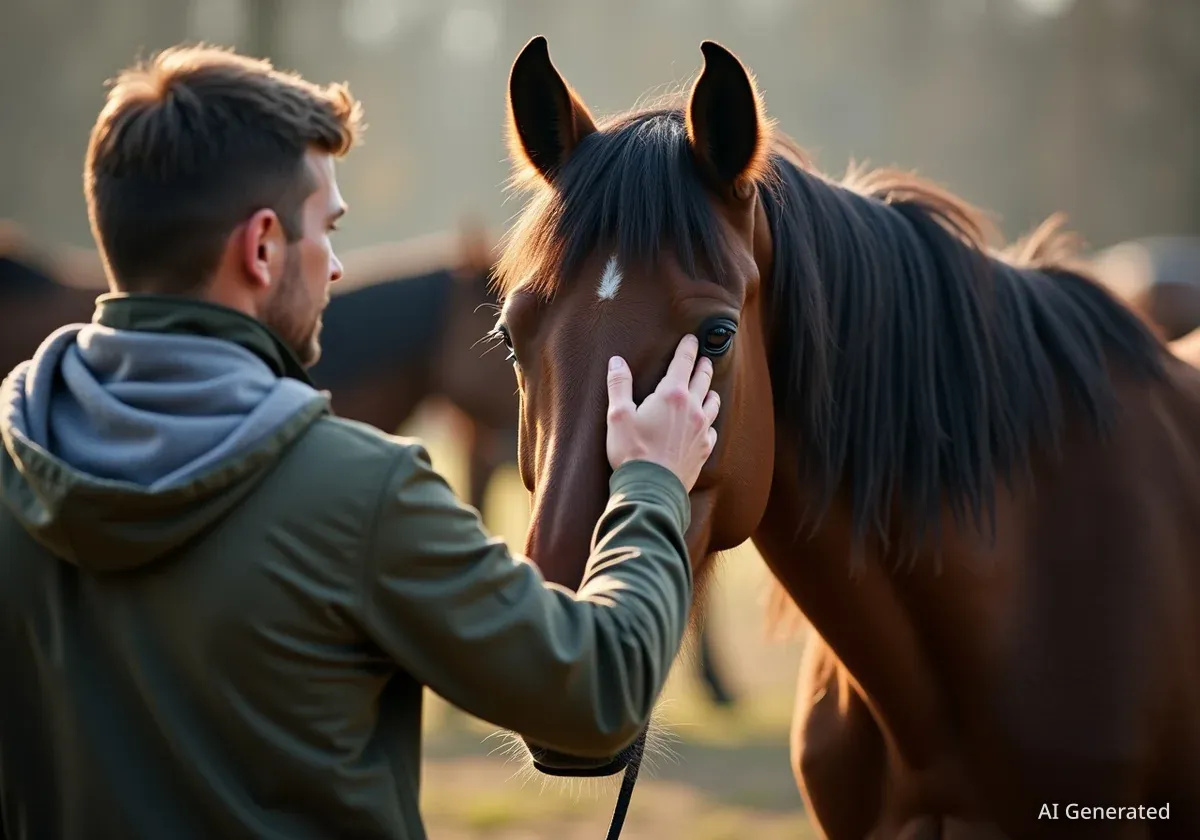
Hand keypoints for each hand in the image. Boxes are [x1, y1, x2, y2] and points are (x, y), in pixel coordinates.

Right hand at [605, 334, 719, 491]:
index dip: (688, 348)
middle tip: (704, 359)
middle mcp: (692, 408)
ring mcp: (701, 429)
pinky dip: (710, 421)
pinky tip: (706, 423)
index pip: (683, 362)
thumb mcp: (618, 416)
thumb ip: (619, 385)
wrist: (651, 490)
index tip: (691, 339)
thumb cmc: (632, 452)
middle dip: (703, 366)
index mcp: (671, 395)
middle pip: (703, 379)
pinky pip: (712, 429)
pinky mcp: (704, 449)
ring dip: (711, 391)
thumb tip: (616, 361)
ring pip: (713, 403)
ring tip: (710, 388)